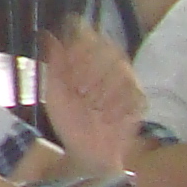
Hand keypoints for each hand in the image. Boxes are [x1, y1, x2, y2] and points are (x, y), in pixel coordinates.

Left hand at [38, 26, 144, 172]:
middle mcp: (109, 66)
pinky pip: (135, 92)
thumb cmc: (69, 120)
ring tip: (93, 107)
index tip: (69, 67)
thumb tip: (47, 34)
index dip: (80, 47)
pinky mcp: (138, 101)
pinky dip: (118, 105)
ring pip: (123, 70)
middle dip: (91, 70)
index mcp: (87, 61)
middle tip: (80, 91)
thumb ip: (54, 65)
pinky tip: (107, 118)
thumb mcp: (55, 93)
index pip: (89, 36)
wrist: (86, 152)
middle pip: (108, 49)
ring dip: (103, 90)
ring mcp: (127, 82)